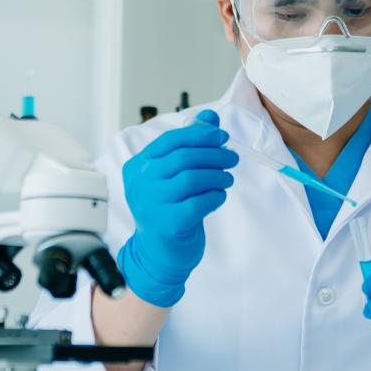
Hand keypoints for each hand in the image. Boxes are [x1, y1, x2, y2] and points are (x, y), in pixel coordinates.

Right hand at [117, 109, 237, 306]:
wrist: (158, 252)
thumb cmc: (168, 208)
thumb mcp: (175, 175)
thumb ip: (190, 145)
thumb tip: (210, 118)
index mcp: (139, 166)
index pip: (170, 141)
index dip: (200, 135)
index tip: (222, 136)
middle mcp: (140, 183)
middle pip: (183, 158)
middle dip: (214, 154)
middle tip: (232, 158)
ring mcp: (151, 204)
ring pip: (192, 179)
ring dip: (217, 175)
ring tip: (227, 178)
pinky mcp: (167, 224)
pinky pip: (198, 203)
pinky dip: (215, 196)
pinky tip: (219, 196)